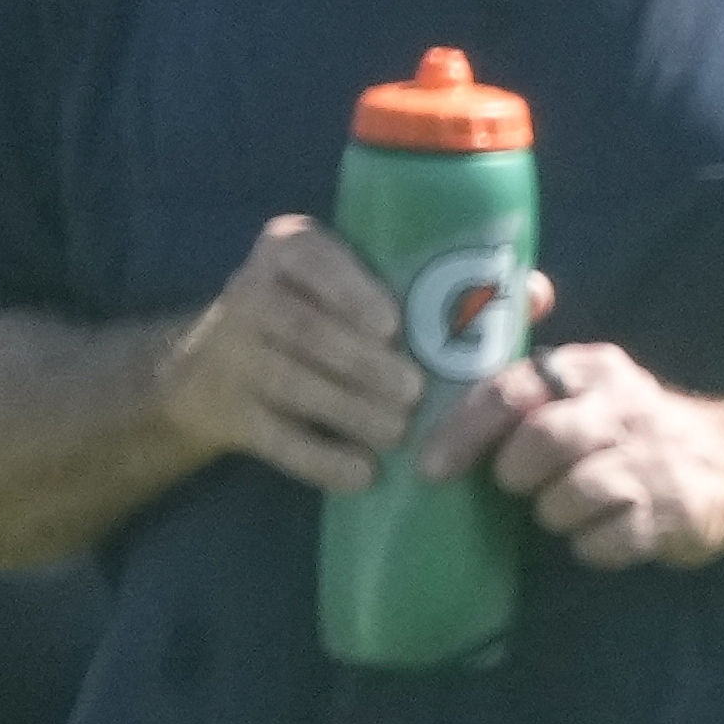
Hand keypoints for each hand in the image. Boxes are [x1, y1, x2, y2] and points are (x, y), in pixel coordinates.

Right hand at [154, 217, 419, 495]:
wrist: (206, 370)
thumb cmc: (314, 316)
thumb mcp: (341, 285)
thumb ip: (415, 290)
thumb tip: (518, 304)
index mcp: (287, 250)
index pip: (310, 257)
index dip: (351, 292)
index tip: (391, 326)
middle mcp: (249, 293)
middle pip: (305, 329)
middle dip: (363, 363)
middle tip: (414, 391)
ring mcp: (229, 354)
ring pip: (290, 382)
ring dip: (350, 410)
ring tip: (398, 432)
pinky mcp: (224, 412)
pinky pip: (275, 438)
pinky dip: (321, 459)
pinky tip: (364, 474)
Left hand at [444, 330, 723, 568]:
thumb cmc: (638, 431)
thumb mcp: (592, 387)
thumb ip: (525, 388)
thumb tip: (438, 401)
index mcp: (593, 370)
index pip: (513, 389)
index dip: (464, 431)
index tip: (434, 468)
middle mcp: (626, 408)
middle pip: (541, 442)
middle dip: (519, 475)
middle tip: (526, 486)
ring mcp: (654, 463)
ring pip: (567, 499)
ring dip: (558, 515)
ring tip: (577, 509)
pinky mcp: (676, 514)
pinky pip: (602, 543)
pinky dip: (594, 546)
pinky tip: (610, 533)